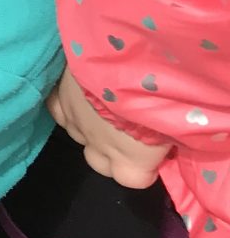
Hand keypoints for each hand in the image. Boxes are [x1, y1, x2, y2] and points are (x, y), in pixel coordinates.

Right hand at [48, 72, 169, 189]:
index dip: (142, 170)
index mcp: (130, 157)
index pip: (131, 179)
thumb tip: (170, 139)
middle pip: (98, 162)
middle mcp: (99, 143)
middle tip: (129, 134)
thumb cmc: (156, 95)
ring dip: (90, 130)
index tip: (152, 155)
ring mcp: (75, 118)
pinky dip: (68, 110)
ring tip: (105, 112)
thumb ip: (170, 138)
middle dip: (112, 154)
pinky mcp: (60, 93)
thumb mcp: (178, 124)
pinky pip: (58, 110)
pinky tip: (78, 101)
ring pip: (77, 136)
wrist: (117, 57)